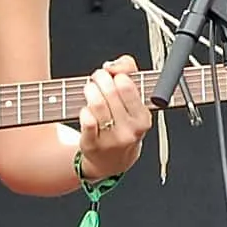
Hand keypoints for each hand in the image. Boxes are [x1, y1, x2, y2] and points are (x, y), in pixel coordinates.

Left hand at [77, 55, 152, 179]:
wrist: (113, 160)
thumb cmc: (122, 124)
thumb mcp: (134, 101)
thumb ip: (128, 71)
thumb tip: (113, 65)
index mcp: (143, 117)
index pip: (127, 86)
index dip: (115, 74)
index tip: (112, 76)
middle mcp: (130, 130)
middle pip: (109, 92)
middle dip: (99, 79)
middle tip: (96, 79)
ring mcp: (111, 139)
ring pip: (97, 104)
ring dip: (89, 91)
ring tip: (89, 90)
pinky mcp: (93, 145)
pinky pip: (87, 120)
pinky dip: (84, 110)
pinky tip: (86, 110)